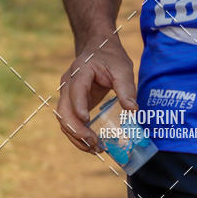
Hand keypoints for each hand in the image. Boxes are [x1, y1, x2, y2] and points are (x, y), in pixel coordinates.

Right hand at [56, 35, 137, 152]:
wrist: (99, 47)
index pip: (75, 90)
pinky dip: (77, 134)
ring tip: (95, 149)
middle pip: (64, 110)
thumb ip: (126, 88)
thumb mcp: (122, 68)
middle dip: (76, 130)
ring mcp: (67, 94)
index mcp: (81, 71)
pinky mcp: (71, 103)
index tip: (87, 120)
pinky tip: (91, 144)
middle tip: (94, 143)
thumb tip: (133, 111)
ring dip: (76, 137)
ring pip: (63, 119)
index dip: (79, 106)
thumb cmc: (111, 57)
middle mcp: (68, 83)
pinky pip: (69, 121)